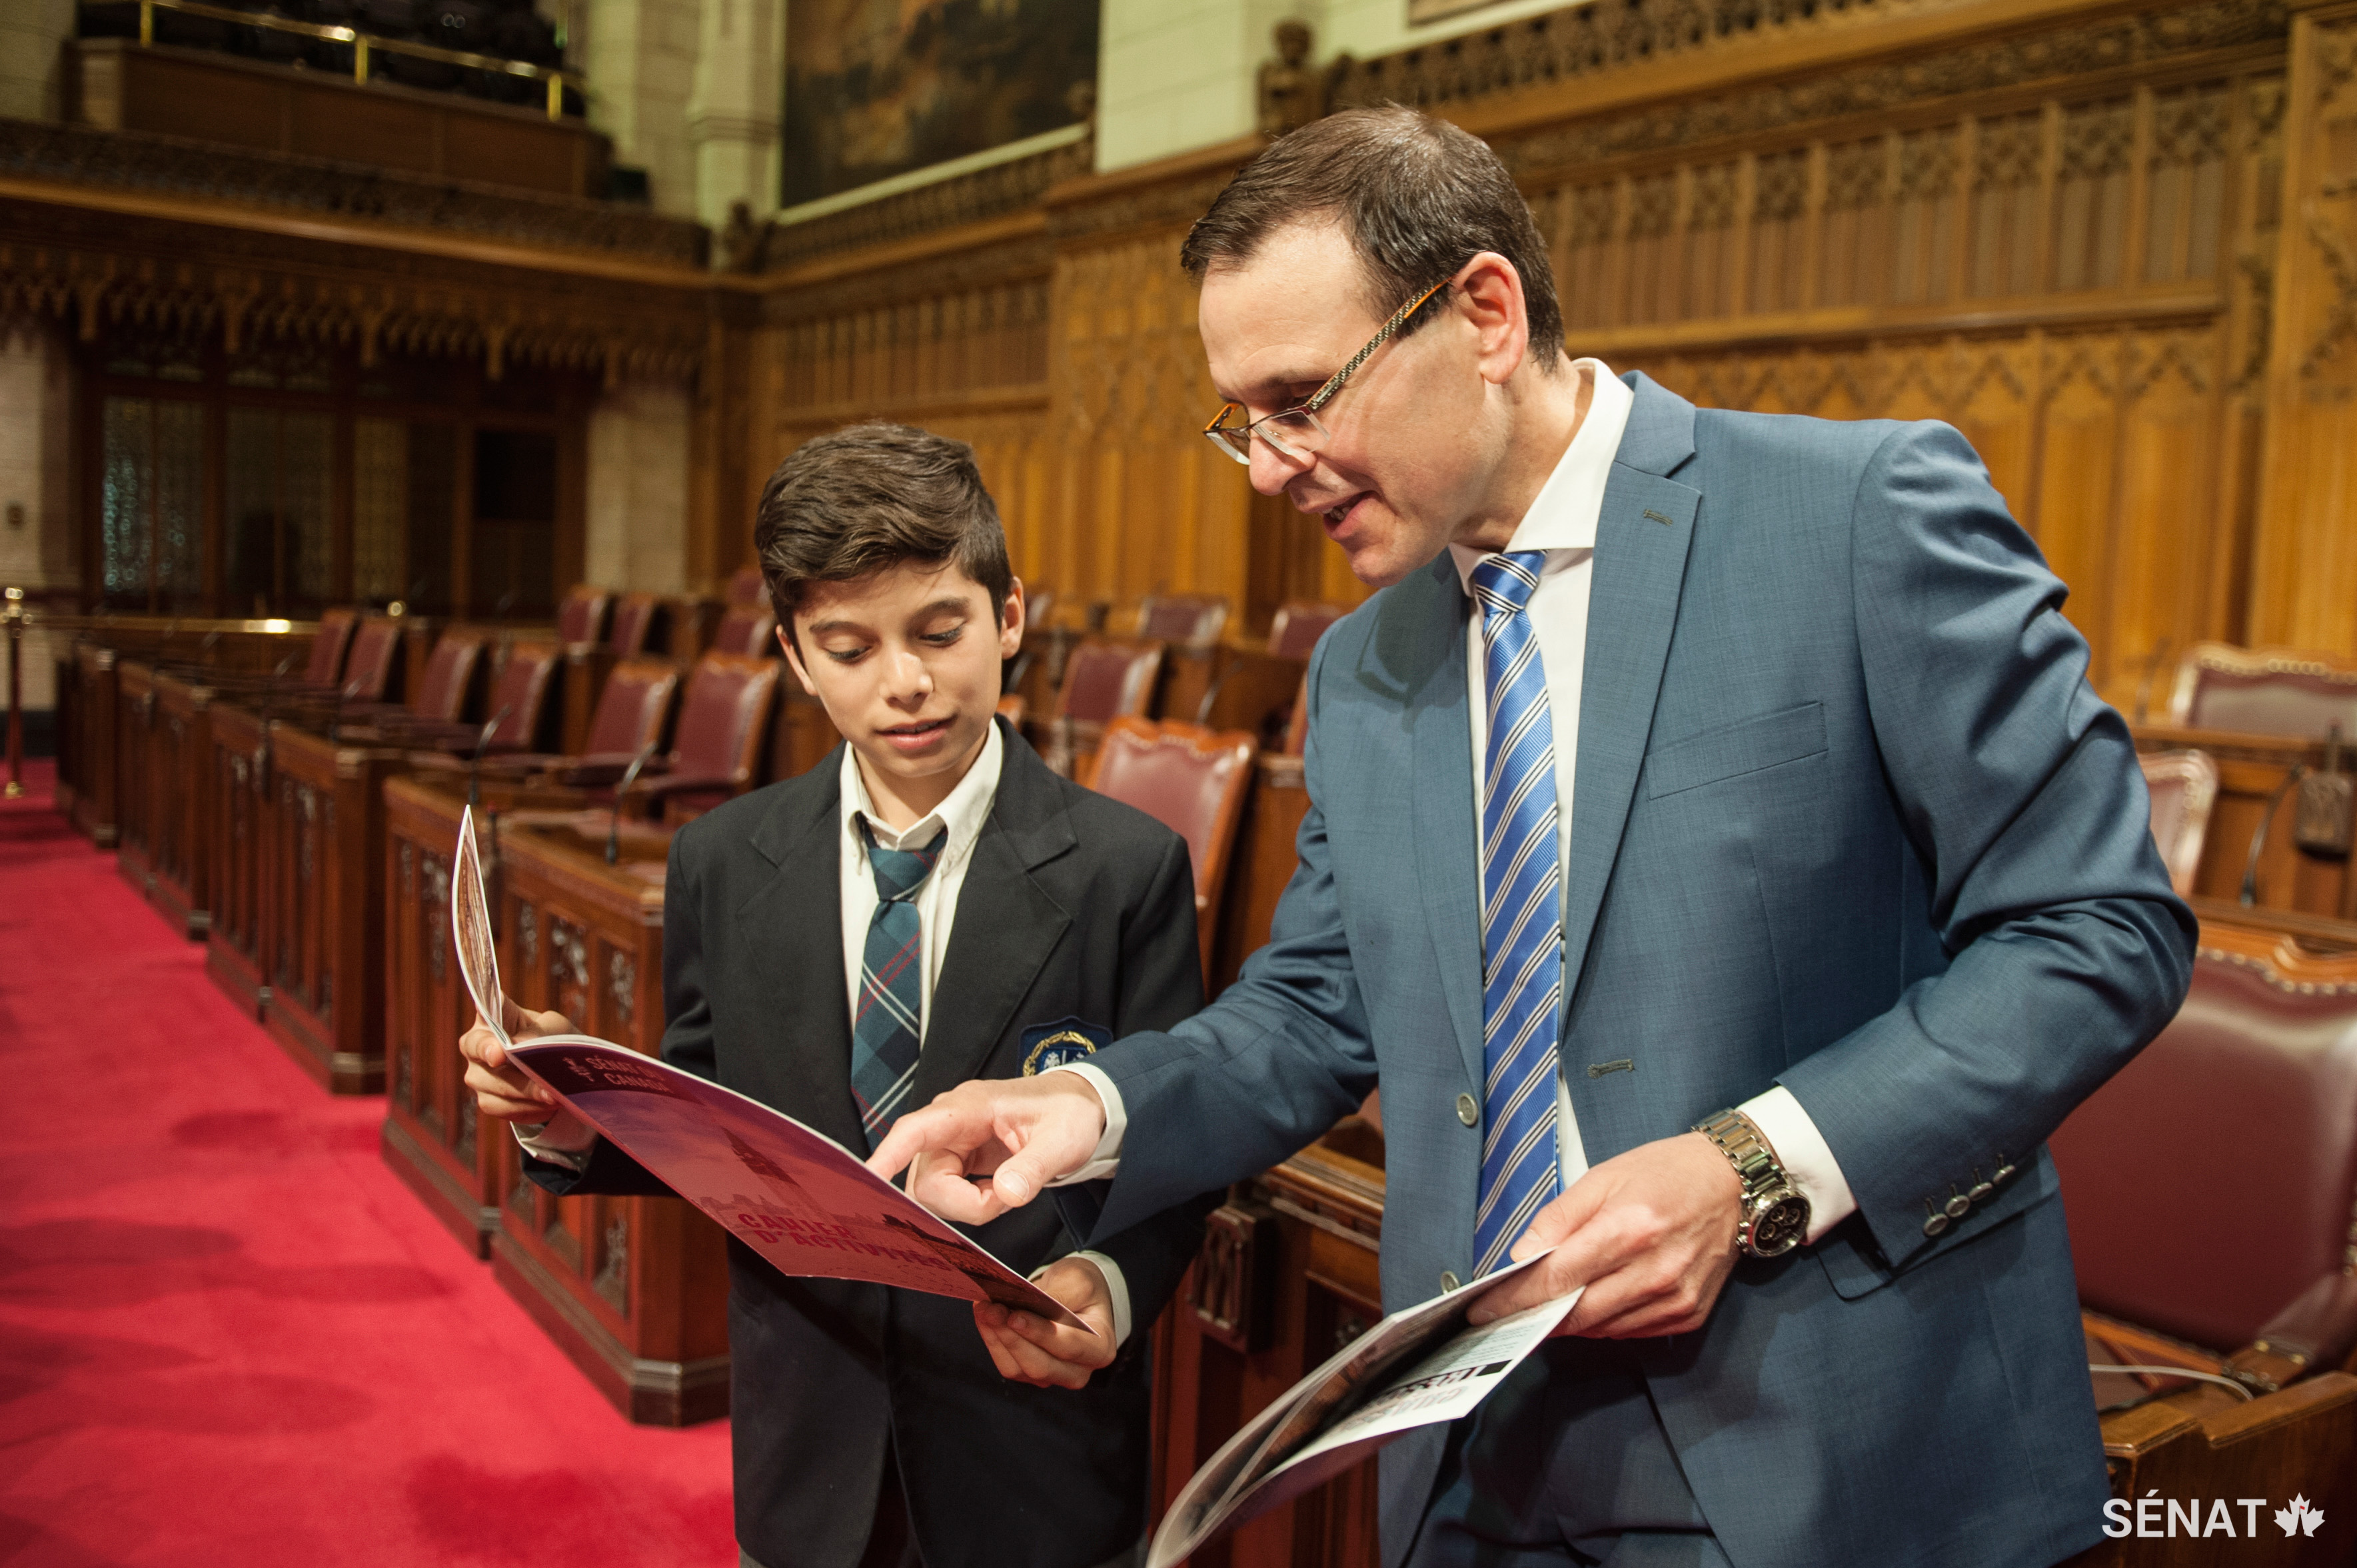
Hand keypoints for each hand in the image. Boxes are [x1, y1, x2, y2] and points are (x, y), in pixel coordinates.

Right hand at [459, 998, 582, 1138]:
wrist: (559, 1071)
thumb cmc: (552, 1039)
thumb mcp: (556, 1028)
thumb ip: (539, 1032)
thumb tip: (519, 1044)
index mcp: (492, 1017)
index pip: (483, 1012)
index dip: (488, 1025)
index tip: (499, 1049)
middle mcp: (476, 1044)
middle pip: (480, 1053)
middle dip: (508, 1066)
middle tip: (533, 1074)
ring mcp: (477, 1074)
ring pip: (493, 1086)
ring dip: (526, 1092)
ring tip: (553, 1095)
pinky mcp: (487, 1100)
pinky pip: (503, 1108)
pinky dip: (528, 1108)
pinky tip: (547, 1105)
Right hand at [865, 1074, 1106, 1225]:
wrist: (1081, 1111)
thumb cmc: (1069, 1114)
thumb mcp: (1062, 1140)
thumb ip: (1035, 1167)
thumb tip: (1006, 1194)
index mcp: (969, 1107)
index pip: (915, 1130)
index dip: (887, 1156)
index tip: (866, 1181)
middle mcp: (950, 1126)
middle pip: (924, 1181)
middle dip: (962, 1203)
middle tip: (1008, 1195)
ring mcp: (951, 1147)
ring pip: (933, 1195)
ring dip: (969, 1205)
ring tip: (1009, 1189)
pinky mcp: (957, 1164)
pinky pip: (948, 1198)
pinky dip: (973, 1205)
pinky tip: (999, 1191)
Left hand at [973, 1257, 1118, 1388]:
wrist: (1074, 1296)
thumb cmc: (1081, 1288)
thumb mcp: (1079, 1281)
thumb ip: (1060, 1294)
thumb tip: (1028, 1303)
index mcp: (1100, 1348)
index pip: (1069, 1346)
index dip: (1040, 1333)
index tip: (1014, 1316)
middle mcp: (1078, 1371)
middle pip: (1040, 1365)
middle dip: (1012, 1337)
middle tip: (991, 1308)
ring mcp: (1052, 1377)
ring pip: (1018, 1368)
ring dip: (997, 1338)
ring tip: (984, 1308)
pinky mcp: (1029, 1374)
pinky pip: (1006, 1364)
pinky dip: (992, 1340)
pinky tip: (984, 1317)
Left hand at [1465, 1131, 1744, 1338]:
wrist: (1733, 1183)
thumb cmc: (1665, 1174)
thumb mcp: (1601, 1179)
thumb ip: (1557, 1220)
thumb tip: (1520, 1258)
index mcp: (1628, 1228)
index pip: (1555, 1279)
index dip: (1513, 1299)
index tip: (1484, 1310)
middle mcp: (1654, 1271)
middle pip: (1574, 1313)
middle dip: (1533, 1316)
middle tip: (1504, 1314)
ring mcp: (1674, 1298)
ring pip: (1600, 1329)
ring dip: (1567, 1321)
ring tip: (1545, 1305)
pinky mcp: (1688, 1315)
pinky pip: (1629, 1332)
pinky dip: (1603, 1322)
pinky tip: (1594, 1301)